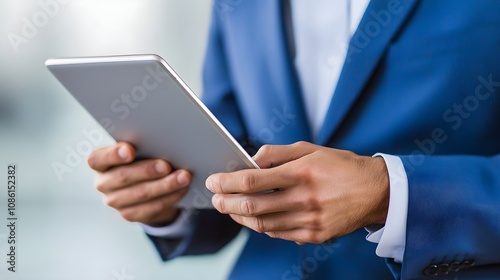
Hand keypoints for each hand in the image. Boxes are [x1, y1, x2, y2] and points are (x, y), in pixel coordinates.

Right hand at [88, 142, 191, 225]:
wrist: (146, 185)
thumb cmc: (141, 158)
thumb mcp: (138, 150)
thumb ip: (142, 145)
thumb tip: (163, 142)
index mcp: (100, 163)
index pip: (97, 159)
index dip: (113, 155)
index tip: (130, 150)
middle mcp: (103, 183)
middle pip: (123, 177)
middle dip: (147, 171)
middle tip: (167, 165)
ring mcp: (115, 201)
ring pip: (141, 194)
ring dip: (165, 185)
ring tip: (184, 177)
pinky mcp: (130, 214)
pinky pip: (151, 208)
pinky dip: (170, 197)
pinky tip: (182, 189)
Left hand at [206, 141, 388, 243]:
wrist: (376, 191)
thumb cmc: (341, 166)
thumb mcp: (311, 149)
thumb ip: (278, 153)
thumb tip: (251, 160)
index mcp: (302, 172)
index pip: (253, 180)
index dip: (228, 182)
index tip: (214, 181)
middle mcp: (305, 198)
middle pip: (253, 205)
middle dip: (226, 203)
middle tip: (215, 199)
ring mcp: (310, 220)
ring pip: (263, 224)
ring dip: (241, 216)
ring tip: (230, 208)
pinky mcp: (315, 235)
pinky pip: (279, 234)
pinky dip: (262, 226)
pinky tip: (254, 218)